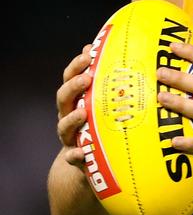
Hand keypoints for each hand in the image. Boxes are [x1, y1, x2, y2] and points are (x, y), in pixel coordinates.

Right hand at [56, 45, 92, 168]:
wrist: (86, 162)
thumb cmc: (98, 125)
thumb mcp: (99, 103)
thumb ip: (102, 82)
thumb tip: (106, 53)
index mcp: (75, 100)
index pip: (70, 78)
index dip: (76, 66)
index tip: (87, 55)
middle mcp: (68, 116)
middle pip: (63, 98)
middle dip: (73, 87)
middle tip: (87, 78)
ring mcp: (70, 137)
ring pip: (64, 126)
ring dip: (72, 119)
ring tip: (83, 113)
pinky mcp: (76, 158)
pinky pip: (72, 157)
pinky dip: (75, 155)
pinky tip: (81, 152)